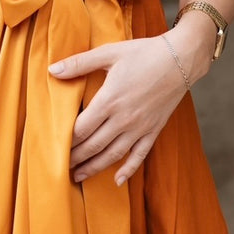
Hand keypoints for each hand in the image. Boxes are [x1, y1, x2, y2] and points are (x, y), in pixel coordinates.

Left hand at [49, 34, 196, 186]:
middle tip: (60, 166)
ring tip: (78, 176)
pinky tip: (117, 181)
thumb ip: (79, 63)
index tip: (53, 146)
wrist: (181, 58)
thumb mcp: (109, 52)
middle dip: (75, 158)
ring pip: (113, 155)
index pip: (81, 128)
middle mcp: (123, 118)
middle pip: (93, 145)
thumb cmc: (144, 52)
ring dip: (94, 167)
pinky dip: (128, 170)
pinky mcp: (154, 130)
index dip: (65, 140)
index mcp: (109, 100)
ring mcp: (140, 127)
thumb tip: (52, 70)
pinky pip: (140, 155)